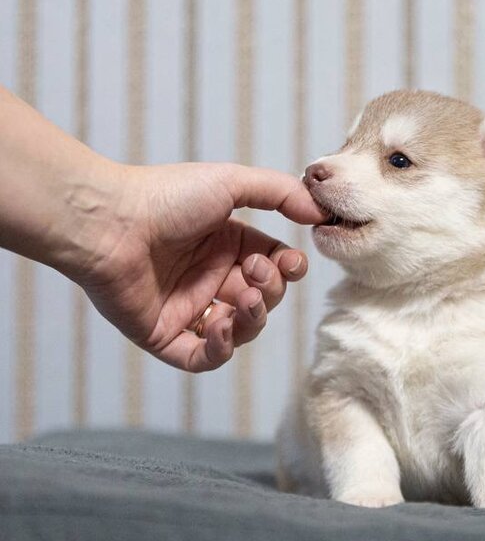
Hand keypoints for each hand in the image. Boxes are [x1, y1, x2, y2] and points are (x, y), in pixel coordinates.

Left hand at [72, 162, 325, 371]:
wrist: (109, 222)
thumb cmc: (166, 196)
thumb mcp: (232, 183)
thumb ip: (280, 193)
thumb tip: (320, 213)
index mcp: (227, 243)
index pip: (273, 263)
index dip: (288, 268)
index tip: (290, 262)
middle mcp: (211, 276)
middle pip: (263, 299)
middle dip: (271, 290)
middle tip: (255, 273)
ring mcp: (189, 307)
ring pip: (239, 330)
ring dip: (252, 320)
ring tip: (245, 300)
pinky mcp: (164, 334)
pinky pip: (202, 357)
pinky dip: (220, 349)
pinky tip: (221, 326)